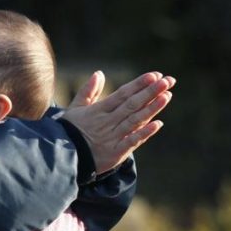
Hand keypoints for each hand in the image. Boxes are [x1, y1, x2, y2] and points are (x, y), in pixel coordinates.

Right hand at [60, 70, 174, 173]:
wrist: (62, 157)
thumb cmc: (69, 131)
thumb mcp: (75, 109)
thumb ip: (88, 91)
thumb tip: (99, 73)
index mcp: (98, 110)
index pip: (122, 94)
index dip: (138, 84)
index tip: (154, 75)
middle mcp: (107, 121)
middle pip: (132, 104)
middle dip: (150, 92)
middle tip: (168, 81)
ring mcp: (112, 136)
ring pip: (134, 120)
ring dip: (151, 108)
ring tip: (167, 95)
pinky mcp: (116, 152)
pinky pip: (132, 141)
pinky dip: (144, 132)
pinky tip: (158, 124)